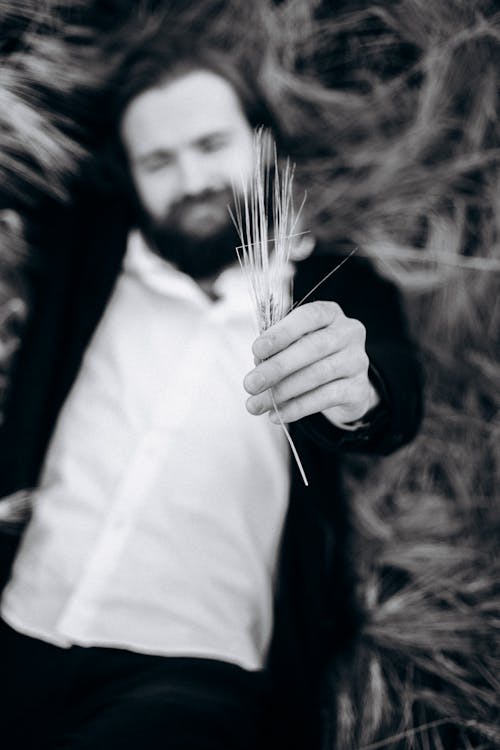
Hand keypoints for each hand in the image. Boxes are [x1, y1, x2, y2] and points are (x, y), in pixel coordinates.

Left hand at [243, 301, 379, 427]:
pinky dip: (298, 407)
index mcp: (330, 313)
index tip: (256, 349)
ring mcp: (357, 361)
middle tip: (250, 384)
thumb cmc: (310, 357)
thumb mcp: (294, 344)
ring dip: (282, 391)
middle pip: (313, 347)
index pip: (308, 316)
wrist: (343, 386)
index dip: (281, 333)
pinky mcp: (358, 388)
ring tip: (256, 405)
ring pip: (318, 375)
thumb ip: (277, 349)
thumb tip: (259, 363)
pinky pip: (326, 398)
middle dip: (277, 367)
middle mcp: (349, 333)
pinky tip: (278, 415)